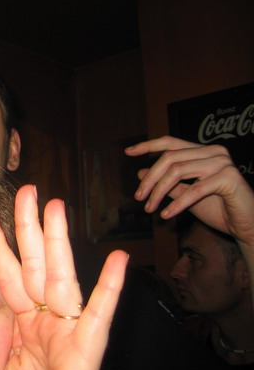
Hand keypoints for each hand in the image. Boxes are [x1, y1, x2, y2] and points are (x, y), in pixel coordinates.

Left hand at [0, 185, 127, 369]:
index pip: (7, 276)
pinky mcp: (88, 351)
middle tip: (26, 190)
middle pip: (35, 265)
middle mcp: (45, 321)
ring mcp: (68, 333)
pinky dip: (110, 288)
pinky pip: (99, 317)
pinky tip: (119, 260)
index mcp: (22, 324)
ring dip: (61, 243)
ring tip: (58, 208)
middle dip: (31, 228)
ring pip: (62, 278)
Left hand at [125, 136, 253, 245]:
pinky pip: (195, 189)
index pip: (171, 142)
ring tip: (149, 208)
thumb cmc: (218, 210)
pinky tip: (167, 215)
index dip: (148, 145)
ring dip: (159, 191)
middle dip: (150, 178)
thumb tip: (140, 172)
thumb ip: (167, 183)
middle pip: (170, 157)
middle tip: (138, 196)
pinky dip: (178, 203)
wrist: (247, 227)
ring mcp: (223, 163)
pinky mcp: (229, 178)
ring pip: (178, 170)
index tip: (128, 152)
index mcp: (203, 152)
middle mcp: (213, 152)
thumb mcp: (185, 195)